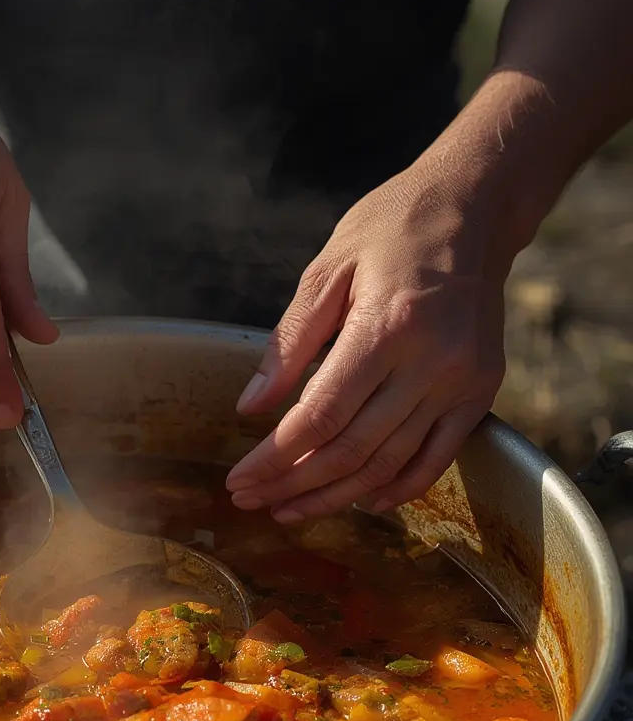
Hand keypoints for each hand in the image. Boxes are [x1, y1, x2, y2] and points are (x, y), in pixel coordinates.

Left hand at [225, 160, 507, 521]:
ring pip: (389, 465)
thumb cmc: (390, 229)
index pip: (319, 416)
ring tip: (289, 510)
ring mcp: (462, 383)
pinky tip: (360, 503)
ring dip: (335, 497)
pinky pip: (436, 460)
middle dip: (293, 484)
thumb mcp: (326, 270)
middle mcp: (432, 362)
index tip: (240, 479)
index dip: (274, 459)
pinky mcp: (481, 393)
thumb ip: (288, 344)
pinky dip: (397, 489)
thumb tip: (251, 408)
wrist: (474, 209)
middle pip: (350, 450)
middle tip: (252, 500)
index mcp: (387, 327)